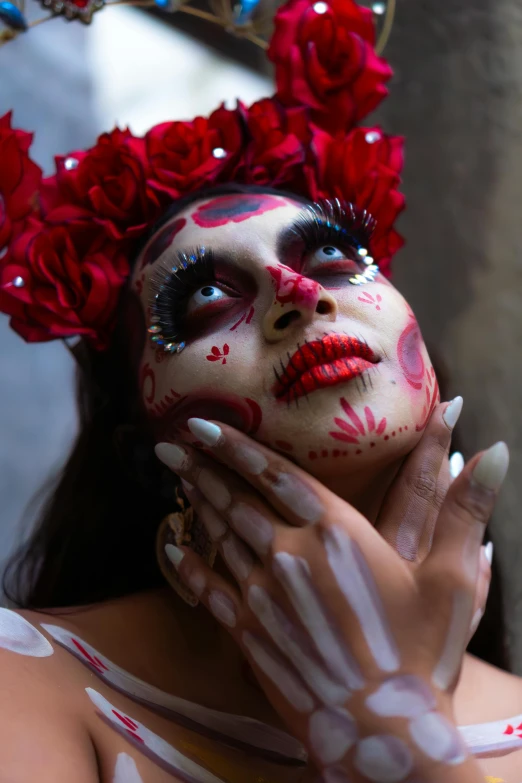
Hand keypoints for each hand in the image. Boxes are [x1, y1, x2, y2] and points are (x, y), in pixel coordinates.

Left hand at [155, 422, 507, 780]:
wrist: (382, 731)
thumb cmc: (421, 652)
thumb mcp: (452, 577)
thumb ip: (468, 509)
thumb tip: (495, 451)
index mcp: (335, 532)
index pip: (274, 474)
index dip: (237, 446)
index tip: (203, 425)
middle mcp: (289, 553)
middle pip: (235, 499)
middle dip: (202, 469)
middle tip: (170, 446)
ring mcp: (262, 594)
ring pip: (219, 536)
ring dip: (196, 504)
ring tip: (175, 478)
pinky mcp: (248, 631)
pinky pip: (206, 589)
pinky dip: (185, 565)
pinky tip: (167, 546)